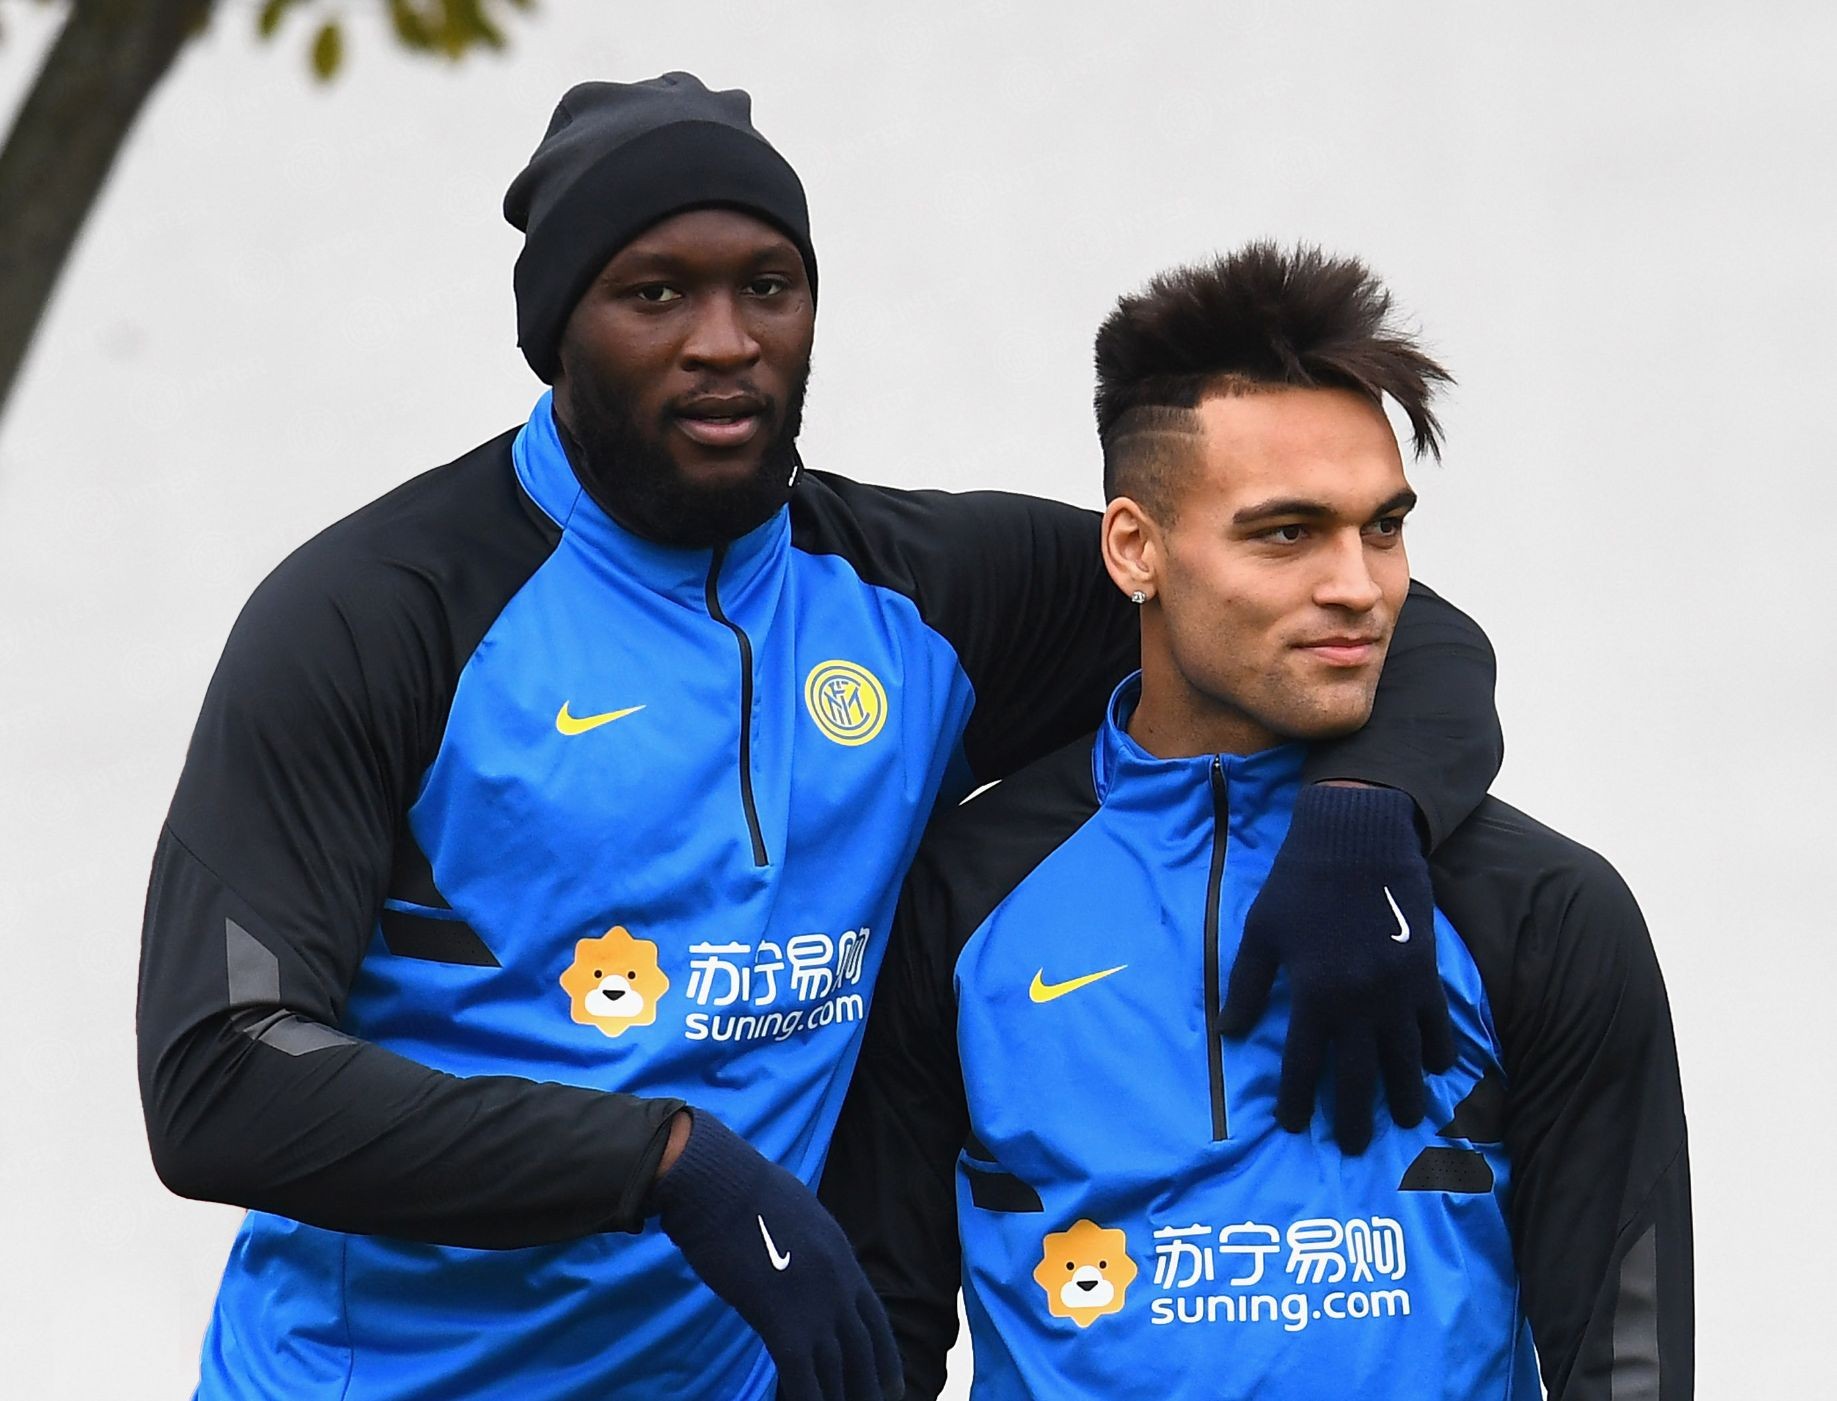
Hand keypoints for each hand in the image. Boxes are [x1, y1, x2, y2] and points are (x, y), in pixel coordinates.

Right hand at [652, 1111, 902, 1400]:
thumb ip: (813, 1245)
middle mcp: (838, 1283)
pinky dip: (809, 1399)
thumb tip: (808, 1257)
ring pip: (838, 1369)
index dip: (884, 1357)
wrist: (719, 1184)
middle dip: (868, 1387)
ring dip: (841, 1400)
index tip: (891, 1385)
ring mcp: (813, 1303)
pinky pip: (803, 1375)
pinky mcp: (781, 1319)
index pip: (874, 1319)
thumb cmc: (746, 1190)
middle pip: (863, 1351)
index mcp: (842, 1256)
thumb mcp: (801, 1214)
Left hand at [1220, 783, 1454, 1153]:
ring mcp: (1397, 992)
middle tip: (1351, 1147)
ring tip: (1407, 1122)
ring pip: (1404, 1061)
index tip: (1292, 1125)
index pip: (1301, 1064)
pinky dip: (1438, 1052)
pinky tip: (1437, 1072)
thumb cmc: (1300, 884)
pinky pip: (1437, 1026)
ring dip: (1405, 1096)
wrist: (1358, 840)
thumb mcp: (1260, 932)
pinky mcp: (1426, 975)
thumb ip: (1247, 985)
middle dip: (1352, 1117)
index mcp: (1312, 994)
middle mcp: (1357, 1003)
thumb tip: (1227, 1032)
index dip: (1296, 1099)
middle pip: (1357, 1077)